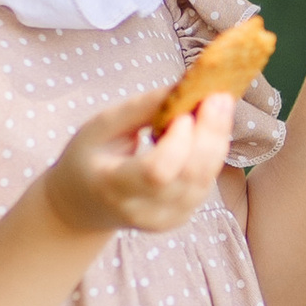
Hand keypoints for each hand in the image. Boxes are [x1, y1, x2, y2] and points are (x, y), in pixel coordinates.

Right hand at [41, 83, 236, 239]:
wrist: (85, 205)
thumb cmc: (90, 158)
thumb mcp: (100, 127)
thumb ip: (139, 108)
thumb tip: (181, 86)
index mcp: (112, 187)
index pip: (157, 171)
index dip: (178, 142)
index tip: (184, 111)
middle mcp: (142, 210)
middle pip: (190, 174)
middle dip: (210, 132)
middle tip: (220, 96)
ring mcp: (165, 219)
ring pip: (205, 178)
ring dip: (217, 139)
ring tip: (219, 104)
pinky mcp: (181, 217)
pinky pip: (206, 182)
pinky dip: (213, 152)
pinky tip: (211, 127)